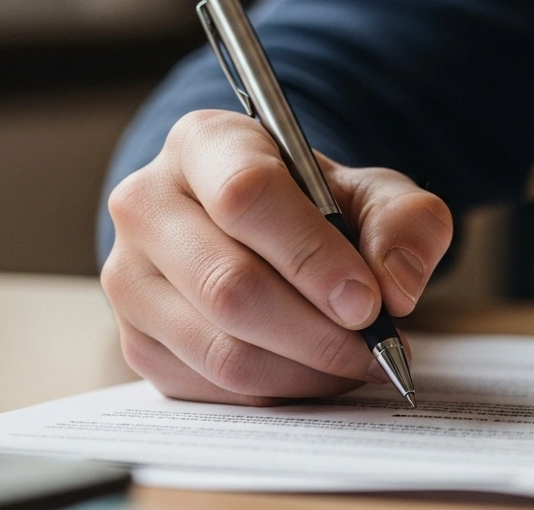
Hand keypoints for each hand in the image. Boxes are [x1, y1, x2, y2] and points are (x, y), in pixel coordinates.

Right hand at [102, 109, 452, 404]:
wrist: (266, 230)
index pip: (247, 196)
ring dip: (305, 370)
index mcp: (203, 143)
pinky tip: (317, 372)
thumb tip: (395, 286)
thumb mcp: (374, 193)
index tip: (368, 301)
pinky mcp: (135, 339)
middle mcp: (147, 204)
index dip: (313, 257)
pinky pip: (212, 387)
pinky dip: (279, 391)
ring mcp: (129, 277)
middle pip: (230, 286)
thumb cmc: (316, 205)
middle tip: (376, 346)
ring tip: (357, 362)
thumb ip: (404, 224)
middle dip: (318, 331)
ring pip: (220, 349)